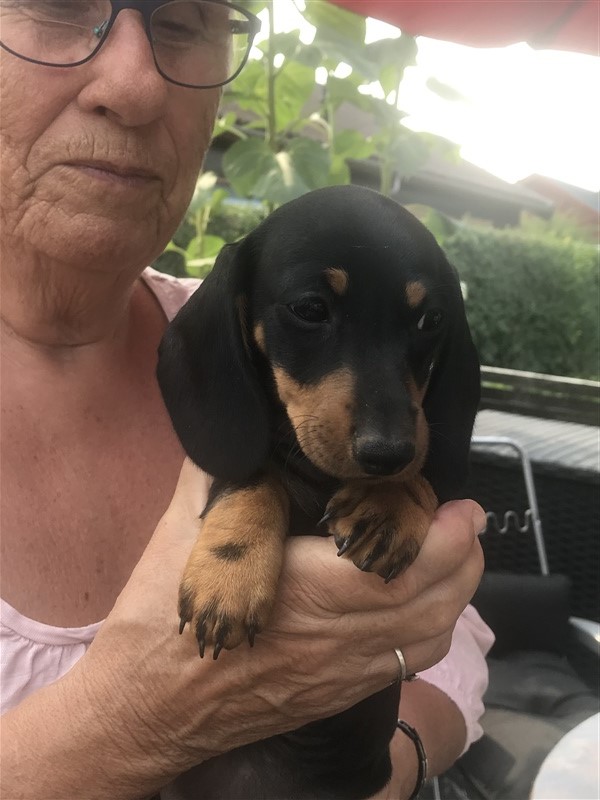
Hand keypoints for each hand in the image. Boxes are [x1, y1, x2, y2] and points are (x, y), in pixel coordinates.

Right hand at [6, 459, 483, 798]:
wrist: (145, 708)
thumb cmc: (158, 620)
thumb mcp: (184, 531)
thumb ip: (224, 474)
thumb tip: (250, 428)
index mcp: (302, 593)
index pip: (398, 568)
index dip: (441, 536)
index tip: (458, 503)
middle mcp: (333, 641)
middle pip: (428, 603)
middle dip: (462, 555)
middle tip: (467, 516)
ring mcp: (339, 676)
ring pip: (426, 639)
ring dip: (456, 591)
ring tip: (457, 550)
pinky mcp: (335, 697)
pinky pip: (404, 666)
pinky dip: (432, 627)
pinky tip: (427, 600)